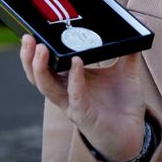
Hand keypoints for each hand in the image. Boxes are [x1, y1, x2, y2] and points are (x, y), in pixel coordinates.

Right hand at [19, 35, 146, 161]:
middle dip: (29, 57)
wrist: (133, 133)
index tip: (32, 30)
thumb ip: (127, 51)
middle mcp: (66, 93)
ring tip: (41, 48)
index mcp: (70, 80)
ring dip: (41, 68)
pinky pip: (75, 96)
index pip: (46, 64)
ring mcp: (73, 105)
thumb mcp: (126, 71)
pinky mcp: (85, 116)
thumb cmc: (123, 103)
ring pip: (47, 88)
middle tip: (28, 37)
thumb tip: (134, 29)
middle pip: (38, 76)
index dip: (35, 50)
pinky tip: (75, 63)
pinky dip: (74, 79)